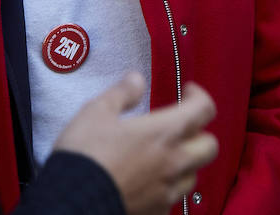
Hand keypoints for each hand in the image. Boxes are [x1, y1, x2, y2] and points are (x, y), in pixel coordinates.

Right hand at [53, 72, 218, 214]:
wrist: (69, 203)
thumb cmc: (84, 155)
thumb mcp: (96, 113)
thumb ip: (122, 93)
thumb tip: (137, 79)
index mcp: (166, 132)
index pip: (204, 109)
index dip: (200, 97)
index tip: (187, 92)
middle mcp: (174, 162)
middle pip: (209, 145)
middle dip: (200, 133)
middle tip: (180, 128)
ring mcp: (167, 191)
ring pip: (194, 175)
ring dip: (186, 163)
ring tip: (166, 157)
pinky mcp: (156, 212)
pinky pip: (173, 198)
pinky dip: (167, 189)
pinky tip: (150, 184)